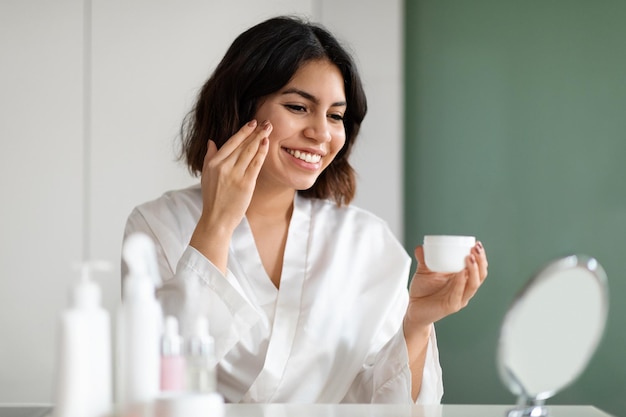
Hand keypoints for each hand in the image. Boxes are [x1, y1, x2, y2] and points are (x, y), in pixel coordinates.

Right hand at [190, 120, 270, 270]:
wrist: (216, 219)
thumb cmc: (212, 198)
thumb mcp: (205, 175)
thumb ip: (209, 157)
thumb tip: (212, 141)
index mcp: (214, 163)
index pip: (231, 142)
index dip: (243, 132)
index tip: (252, 123)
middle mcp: (223, 166)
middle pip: (242, 145)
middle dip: (255, 132)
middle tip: (266, 122)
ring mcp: (235, 174)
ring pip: (250, 152)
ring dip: (260, 139)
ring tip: (269, 129)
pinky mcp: (245, 183)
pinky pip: (255, 164)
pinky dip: (261, 153)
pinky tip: (266, 144)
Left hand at [405, 241, 487, 329]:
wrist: (413, 308)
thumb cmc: (422, 290)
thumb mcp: (423, 271)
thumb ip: (423, 259)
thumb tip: (420, 247)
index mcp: (461, 279)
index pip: (478, 268)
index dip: (480, 257)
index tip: (477, 244)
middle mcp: (463, 288)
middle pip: (480, 275)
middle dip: (480, 260)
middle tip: (475, 248)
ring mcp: (459, 298)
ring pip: (473, 284)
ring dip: (474, 270)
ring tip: (470, 257)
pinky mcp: (451, 306)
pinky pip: (459, 294)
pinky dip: (461, 282)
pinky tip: (462, 273)